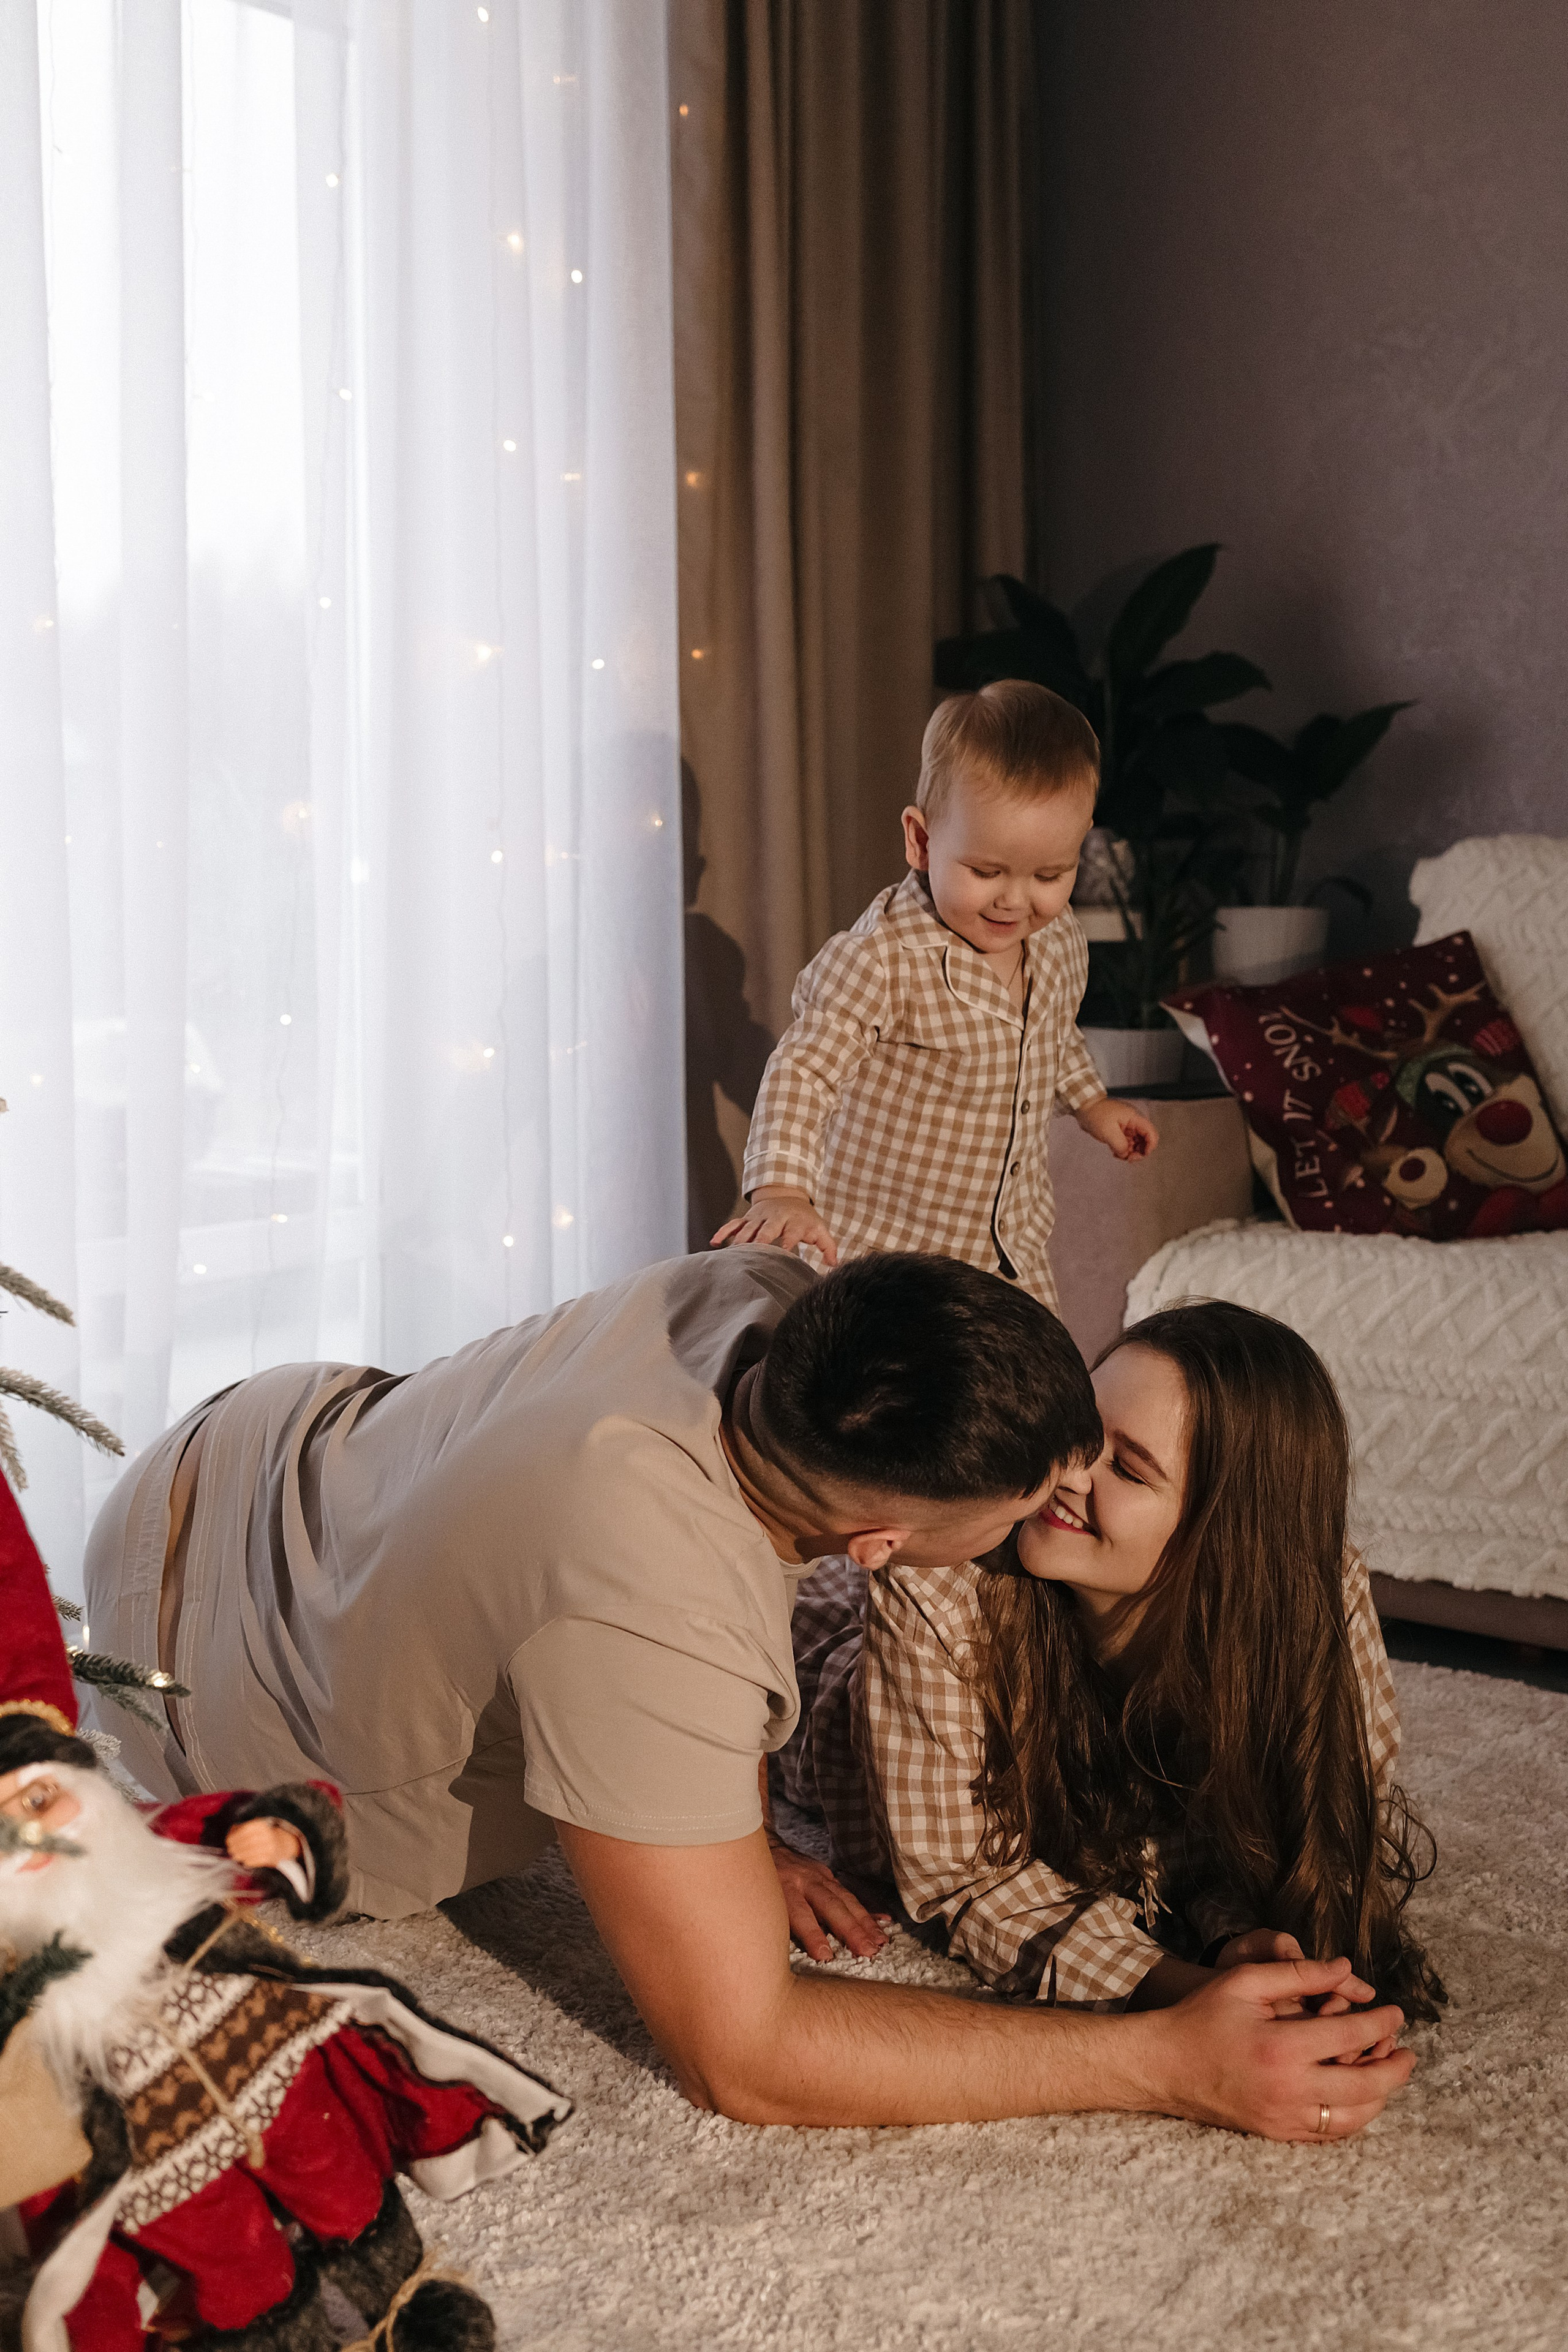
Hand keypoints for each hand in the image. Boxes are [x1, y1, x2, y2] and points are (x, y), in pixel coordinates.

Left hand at [226, 1819, 304, 1871]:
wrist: (286, 1844)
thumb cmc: (267, 1835)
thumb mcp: (258, 1827)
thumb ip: (244, 1827)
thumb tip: (231, 1832)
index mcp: (263, 1825)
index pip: (246, 1829)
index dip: (235, 1835)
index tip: (228, 1840)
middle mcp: (268, 1835)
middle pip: (247, 1841)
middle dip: (236, 1846)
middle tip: (230, 1849)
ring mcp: (270, 1847)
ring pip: (250, 1851)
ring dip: (240, 1854)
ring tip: (235, 1856)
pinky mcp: (270, 1857)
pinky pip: (255, 1860)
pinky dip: (248, 1861)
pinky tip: (244, 1860)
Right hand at [712, 1188, 840, 1263]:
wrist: (787, 1194)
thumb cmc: (805, 1219)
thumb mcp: (819, 1229)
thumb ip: (828, 1247)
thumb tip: (834, 1264)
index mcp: (794, 1221)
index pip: (791, 1233)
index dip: (787, 1242)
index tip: (782, 1253)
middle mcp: (775, 1218)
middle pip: (765, 1230)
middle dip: (758, 1241)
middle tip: (752, 1254)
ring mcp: (758, 1217)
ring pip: (747, 1228)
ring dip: (739, 1241)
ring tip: (732, 1255)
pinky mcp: (747, 1218)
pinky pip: (733, 1224)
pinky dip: (723, 1232)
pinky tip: (714, 1243)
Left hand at [766, 1830, 889, 1961]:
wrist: (765, 1848)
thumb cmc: (760, 1886)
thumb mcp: (761, 1902)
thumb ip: (777, 1922)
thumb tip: (787, 1951)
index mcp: (783, 1889)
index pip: (800, 1914)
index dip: (813, 1935)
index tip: (825, 1956)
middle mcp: (804, 1880)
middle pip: (830, 1906)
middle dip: (850, 1930)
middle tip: (867, 1950)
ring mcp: (819, 1876)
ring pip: (845, 1900)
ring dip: (864, 1923)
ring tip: (879, 1942)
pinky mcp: (828, 1875)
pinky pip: (850, 1894)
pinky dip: (867, 1909)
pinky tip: (884, 1921)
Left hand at [1075, 1096, 1158, 1160]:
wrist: (1084, 1108)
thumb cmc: (1096, 1115)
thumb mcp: (1108, 1131)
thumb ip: (1120, 1145)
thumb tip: (1125, 1154)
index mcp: (1134, 1119)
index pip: (1151, 1133)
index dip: (1150, 1146)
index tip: (1140, 1155)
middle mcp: (1133, 1123)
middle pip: (1145, 1141)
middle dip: (1139, 1152)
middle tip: (1128, 1158)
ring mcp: (1127, 1128)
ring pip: (1136, 1144)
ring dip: (1130, 1153)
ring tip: (1118, 1155)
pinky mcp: (1120, 1133)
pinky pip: (1127, 1145)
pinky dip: (1123, 1151)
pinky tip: (1115, 1153)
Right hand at [1156, 1955, 1413, 2139]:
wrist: (1165, 2065)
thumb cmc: (1203, 2016)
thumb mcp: (1246, 1981)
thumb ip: (1299, 1973)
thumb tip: (1346, 1968)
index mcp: (1282, 2046)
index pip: (1352, 2037)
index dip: (1382, 2023)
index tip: (1397, 2012)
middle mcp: (1290, 2089)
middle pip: (1366, 2087)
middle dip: (1395, 2068)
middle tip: (1408, 2052)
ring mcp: (1285, 2117)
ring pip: (1354, 2118)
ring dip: (1380, 2097)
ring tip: (1388, 2074)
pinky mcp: (1278, 2134)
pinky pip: (1330, 2134)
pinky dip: (1353, 2117)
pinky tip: (1358, 2098)